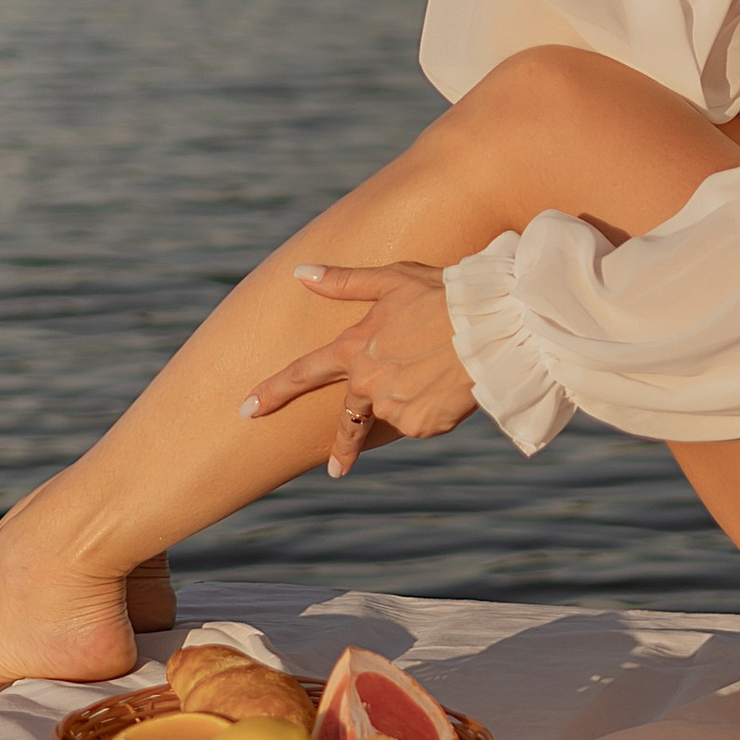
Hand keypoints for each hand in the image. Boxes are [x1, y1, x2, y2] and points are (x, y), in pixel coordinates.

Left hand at [243, 263, 477, 472]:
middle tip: (334, 468)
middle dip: (341, 447)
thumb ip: (344, 281)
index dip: (272, 391)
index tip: (246, 410)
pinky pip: (422, 422)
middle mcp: (368, 383)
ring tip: (439, 374)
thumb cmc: (444, 295)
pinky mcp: (422, 425)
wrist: (493, 326)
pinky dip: (433, 410)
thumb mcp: (393, 279)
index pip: (302, 374)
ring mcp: (394, 408)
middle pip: (348, 420)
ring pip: (394, 413)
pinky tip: (451, 387)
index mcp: (355, 349)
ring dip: (410, 401)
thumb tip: (299, 272)